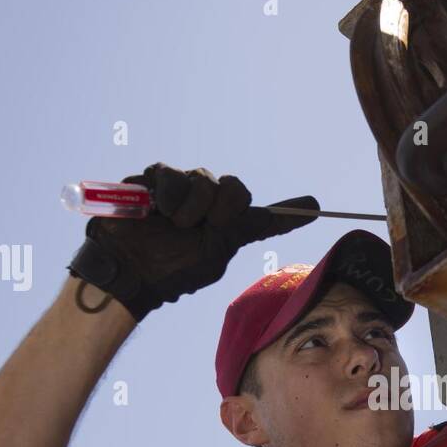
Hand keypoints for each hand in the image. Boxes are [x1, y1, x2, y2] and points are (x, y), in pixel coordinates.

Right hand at [66, 163, 315, 321]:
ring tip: (175, 224)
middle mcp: (207, 206)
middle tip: (206, 225)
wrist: (129, 272)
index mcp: (225, 228)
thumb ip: (240, 231)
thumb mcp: (212, 258)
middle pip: (233, 187)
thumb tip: (269, 214)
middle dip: (223, 206)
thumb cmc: (169, 273)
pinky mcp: (154, 181)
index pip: (261, 215)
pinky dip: (170, 194)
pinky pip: (171, 174)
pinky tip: (160, 211)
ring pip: (204, 179)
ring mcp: (181, 191)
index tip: (316, 206)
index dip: (289, 211)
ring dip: (193, 204)